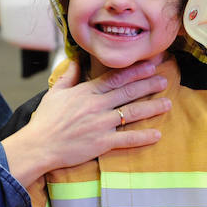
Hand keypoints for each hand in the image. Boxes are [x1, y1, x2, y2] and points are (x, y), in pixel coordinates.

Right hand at [3, 60, 169, 185]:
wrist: (38, 145)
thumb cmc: (45, 120)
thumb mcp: (54, 93)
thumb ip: (68, 77)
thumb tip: (74, 60)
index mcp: (86, 92)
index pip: (115, 77)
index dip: (135, 71)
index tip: (150, 65)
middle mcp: (96, 106)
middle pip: (128, 92)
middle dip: (148, 85)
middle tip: (164, 80)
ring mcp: (100, 125)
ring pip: (132, 113)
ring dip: (152, 108)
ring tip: (167, 103)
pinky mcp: (101, 143)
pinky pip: (126, 139)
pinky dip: (142, 137)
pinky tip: (156, 135)